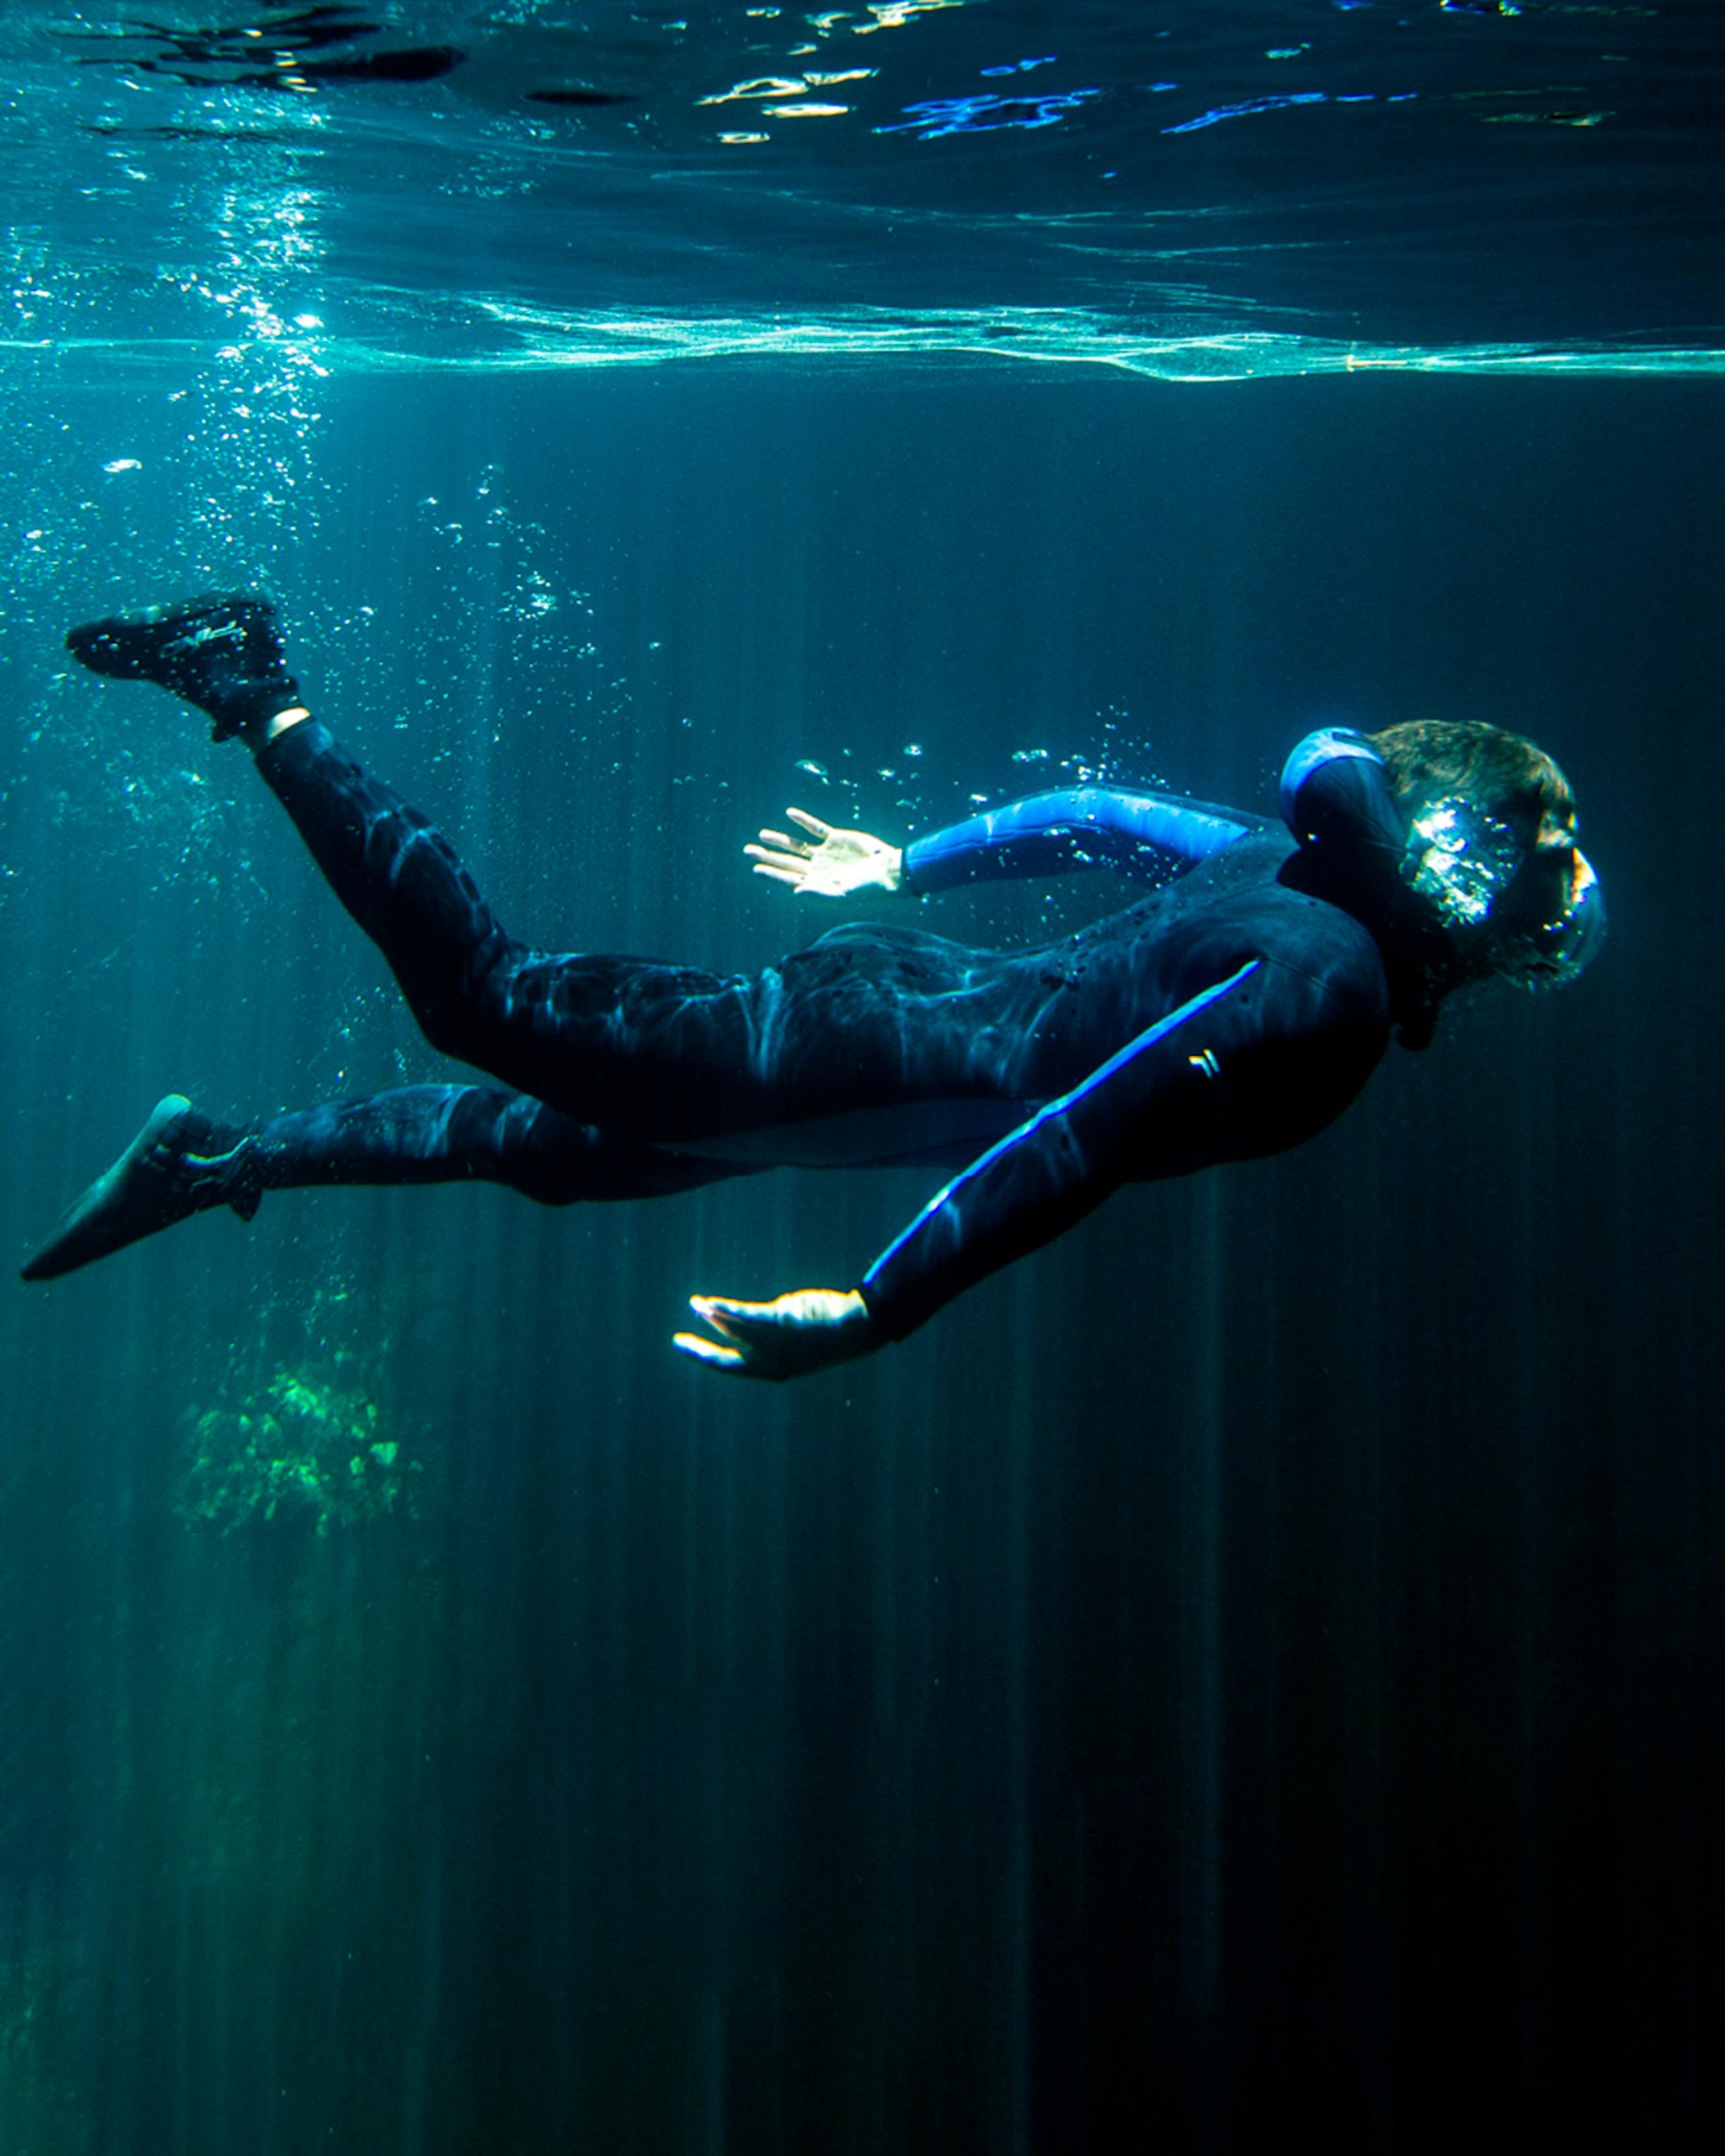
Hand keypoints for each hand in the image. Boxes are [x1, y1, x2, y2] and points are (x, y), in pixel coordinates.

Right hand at [674, 1287, 881, 1381]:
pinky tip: (708, 1302)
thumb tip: (744, 1319)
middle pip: (725, 1359)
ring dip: (709, 1316)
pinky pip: (741, 1316)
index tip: (700, 1354)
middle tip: (679, 1344)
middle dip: (699, 1352)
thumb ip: (770, 1335)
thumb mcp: (796, 1340)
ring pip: (731, 1330)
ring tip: (694, 1304)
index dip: (714, 1361)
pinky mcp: (774, 1322)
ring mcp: (770, 1343)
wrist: (853, 1331)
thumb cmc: (831, 1333)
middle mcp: (769, 1361)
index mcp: (775, 1370)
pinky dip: (722, 1309)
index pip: (738, 1368)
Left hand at [746, 809, 903, 898]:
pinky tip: (790, 814)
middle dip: (768, 856)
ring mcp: (825, 852)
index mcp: (816, 882)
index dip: (771, 873)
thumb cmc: (866, 888)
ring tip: (763, 835)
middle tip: (748, 851)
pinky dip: (803, 821)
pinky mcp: (836, 838)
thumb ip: (817, 893)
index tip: (756, 869)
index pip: (788, 877)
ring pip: (797, 845)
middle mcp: (817, 868)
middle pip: (787, 860)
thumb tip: (795, 891)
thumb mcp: (842, 894)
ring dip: (781, 840)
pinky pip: (816, 828)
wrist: (888, 871)